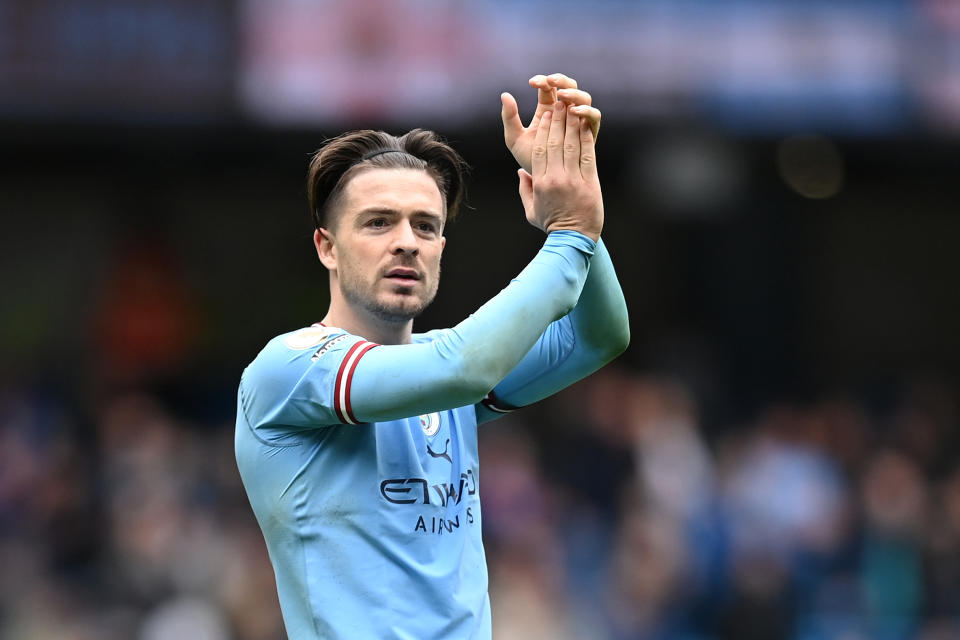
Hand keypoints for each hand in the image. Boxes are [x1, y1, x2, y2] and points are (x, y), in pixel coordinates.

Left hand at [501, 73, 600, 173]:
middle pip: (570, 86)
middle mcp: (566, 112)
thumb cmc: (530, 159)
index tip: (532, 82)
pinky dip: (586, 111)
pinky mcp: (589, 133)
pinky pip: (594, 117)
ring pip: (584, 98)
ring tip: (562, 96)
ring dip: (574, 94)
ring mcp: (579, 121)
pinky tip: (574, 112)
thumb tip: (504, 94)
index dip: (543, 81)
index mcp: (548, 109)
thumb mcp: (515, 138)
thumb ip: (509, 118)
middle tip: (550, 81)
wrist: (544, 179)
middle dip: (561, 80)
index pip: (549, 87)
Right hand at [518, 100, 602, 241]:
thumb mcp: (531, 210)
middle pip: (555, 143)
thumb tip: (520, 173)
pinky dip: (586, 139)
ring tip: (572, 108)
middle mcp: (556, 178)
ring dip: (571, 124)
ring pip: (571, 145)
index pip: (540, 149)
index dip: (543, 129)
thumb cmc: (552, 225)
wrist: (573, 239)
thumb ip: (524, 190)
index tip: (546, 115)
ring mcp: (573, 179)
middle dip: (557, 121)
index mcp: (540, 182)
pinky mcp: (590, 183)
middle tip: (559, 104)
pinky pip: (588, 156)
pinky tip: (586, 125)